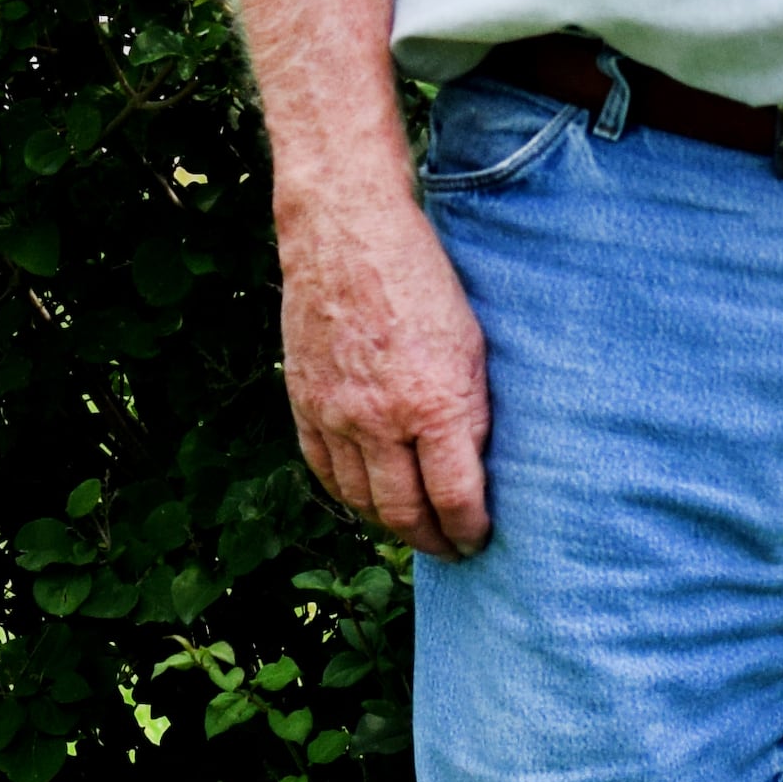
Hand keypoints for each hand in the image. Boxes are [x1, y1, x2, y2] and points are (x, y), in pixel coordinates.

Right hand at [275, 189, 494, 557]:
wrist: (349, 233)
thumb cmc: (423, 280)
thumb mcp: (473, 345)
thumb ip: (472, 412)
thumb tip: (476, 470)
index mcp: (434, 403)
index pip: (454, 499)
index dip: (469, 530)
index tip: (479, 539)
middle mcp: (380, 419)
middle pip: (404, 513)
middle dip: (432, 540)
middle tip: (450, 548)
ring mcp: (335, 415)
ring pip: (360, 501)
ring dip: (389, 524)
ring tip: (413, 528)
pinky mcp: (303, 403)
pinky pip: (324, 471)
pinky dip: (347, 495)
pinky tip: (368, 499)